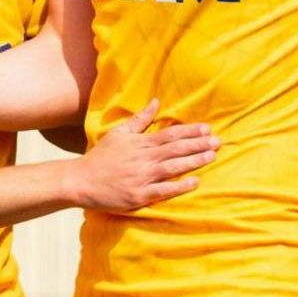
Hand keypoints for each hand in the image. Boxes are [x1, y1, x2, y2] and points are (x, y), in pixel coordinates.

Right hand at [67, 100, 217, 210]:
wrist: (80, 180)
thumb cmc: (100, 157)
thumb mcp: (118, 134)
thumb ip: (139, 119)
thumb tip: (156, 101)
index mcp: (139, 144)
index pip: (169, 134)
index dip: (189, 131)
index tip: (207, 128)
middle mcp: (142, 159)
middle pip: (175, 149)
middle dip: (197, 144)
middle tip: (217, 141)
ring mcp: (141, 177)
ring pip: (172, 167)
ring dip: (193, 161)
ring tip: (212, 156)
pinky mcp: (138, 195)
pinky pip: (163, 190)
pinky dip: (179, 186)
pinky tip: (195, 182)